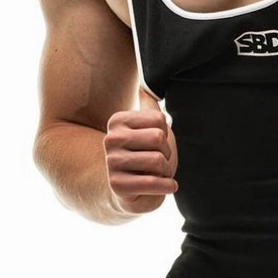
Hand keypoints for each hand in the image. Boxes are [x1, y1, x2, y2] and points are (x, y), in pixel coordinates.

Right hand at [104, 87, 178, 214]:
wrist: (132, 192)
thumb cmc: (145, 156)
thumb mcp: (148, 128)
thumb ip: (148, 107)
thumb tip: (144, 85)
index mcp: (117, 121)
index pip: (159, 120)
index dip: (166, 135)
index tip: (155, 145)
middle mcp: (110, 140)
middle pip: (158, 139)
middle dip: (167, 154)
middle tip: (159, 162)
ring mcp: (111, 163)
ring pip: (158, 162)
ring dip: (167, 171)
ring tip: (159, 174)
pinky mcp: (117, 186)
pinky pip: (153, 183)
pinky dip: (167, 186)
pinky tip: (166, 186)